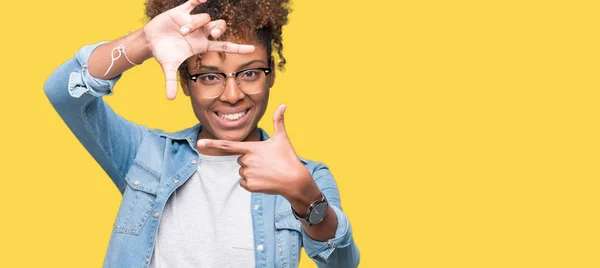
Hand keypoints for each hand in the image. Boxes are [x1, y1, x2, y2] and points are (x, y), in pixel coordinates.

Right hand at [143, 0, 254, 99]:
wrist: (151, 41)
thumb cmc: (164, 54)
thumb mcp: (168, 67)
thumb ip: (170, 82)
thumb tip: (170, 100)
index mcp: (202, 45)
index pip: (225, 46)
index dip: (239, 48)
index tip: (253, 49)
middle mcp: (201, 33)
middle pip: (218, 27)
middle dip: (219, 29)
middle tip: (214, 34)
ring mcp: (192, 21)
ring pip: (203, 18)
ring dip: (194, 25)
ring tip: (182, 32)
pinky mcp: (181, 12)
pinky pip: (193, 2)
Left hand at [196, 104, 318, 202]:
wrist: (295, 180)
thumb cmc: (288, 158)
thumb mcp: (282, 138)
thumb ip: (278, 121)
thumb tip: (283, 104)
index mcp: (251, 148)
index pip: (228, 145)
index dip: (212, 143)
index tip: (199, 143)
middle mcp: (246, 160)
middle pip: (240, 159)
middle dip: (250, 161)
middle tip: (266, 163)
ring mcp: (247, 173)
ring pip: (242, 172)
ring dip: (252, 172)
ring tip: (267, 172)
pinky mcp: (249, 185)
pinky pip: (244, 183)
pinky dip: (253, 183)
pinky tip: (264, 181)